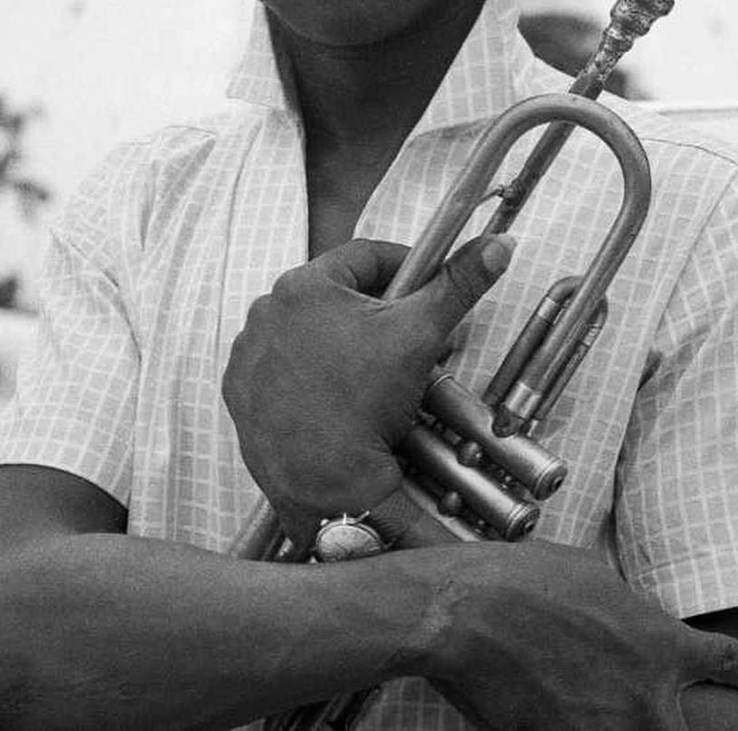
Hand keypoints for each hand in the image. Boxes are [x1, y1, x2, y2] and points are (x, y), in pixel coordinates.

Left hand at [223, 235, 513, 542]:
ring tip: (378, 371)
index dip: (406, 266)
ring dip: (344, 342)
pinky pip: (285, 369)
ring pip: (310, 332)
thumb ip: (458, 283)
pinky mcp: (242, 395)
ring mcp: (249, 356)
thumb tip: (495, 248)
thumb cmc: (364, 407)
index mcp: (303, 286)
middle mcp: (266, 314)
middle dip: (378, 310)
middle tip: (410, 335)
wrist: (327, 488)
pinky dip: (313, 375)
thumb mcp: (422, 334)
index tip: (426, 283)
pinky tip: (342, 395)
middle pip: (337, 295)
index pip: (365, 256)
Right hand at [428, 542, 737, 729]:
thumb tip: (633, 625)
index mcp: (660, 645)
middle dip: (694, 726)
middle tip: (664, 706)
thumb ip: (627, 610)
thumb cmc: (523, 579)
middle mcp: (646, 700)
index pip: (733, 664)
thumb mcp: (591, 575)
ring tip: (595, 698)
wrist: (463, 614)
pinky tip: (563, 714)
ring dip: (630, 727)